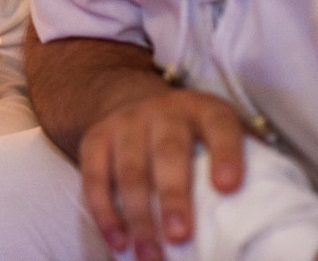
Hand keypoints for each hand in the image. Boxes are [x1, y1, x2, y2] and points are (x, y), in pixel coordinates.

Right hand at [78, 88, 246, 260]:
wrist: (134, 103)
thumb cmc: (192, 136)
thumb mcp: (217, 134)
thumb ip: (235, 159)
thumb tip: (255, 207)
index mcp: (203, 110)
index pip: (219, 126)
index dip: (226, 154)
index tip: (229, 188)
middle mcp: (162, 110)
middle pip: (167, 151)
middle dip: (173, 196)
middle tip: (180, 236)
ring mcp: (125, 122)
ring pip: (128, 169)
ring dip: (138, 216)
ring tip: (149, 254)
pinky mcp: (95, 137)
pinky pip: (94, 176)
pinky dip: (104, 211)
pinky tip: (117, 240)